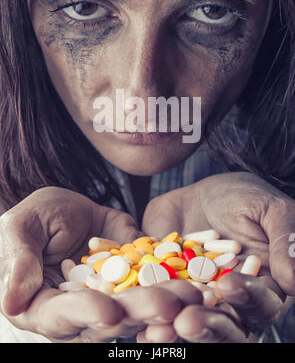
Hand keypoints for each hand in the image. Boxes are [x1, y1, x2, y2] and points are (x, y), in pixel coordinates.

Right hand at [0, 187, 200, 342]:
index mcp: (47, 306)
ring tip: (195, 293)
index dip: (85, 315)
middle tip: (171, 304)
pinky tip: (203, 279)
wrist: (64, 209)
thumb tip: (11, 301)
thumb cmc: (32, 219)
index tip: (109, 312)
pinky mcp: (136, 278)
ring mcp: (114, 295)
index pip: (64, 317)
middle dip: (141, 310)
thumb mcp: (19, 230)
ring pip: (141, 305)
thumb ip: (18, 263)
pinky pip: (158, 282)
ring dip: (168, 301)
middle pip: (111, 317)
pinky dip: (179, 282)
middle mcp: (84, 311)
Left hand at [140, 171, 294, 341]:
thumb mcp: (270, 211)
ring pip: (188, 323)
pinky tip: (134, 321)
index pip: (260, 304)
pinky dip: (146, 315)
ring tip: (156, 332)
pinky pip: (157, 307)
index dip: (246, 298)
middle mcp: (228, 303)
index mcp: (261, 288)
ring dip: (173, 330)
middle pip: (224, 326)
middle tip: (187, 322)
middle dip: (207, 326)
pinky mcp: (167, 291)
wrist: (204, 191)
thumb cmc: (246, 198)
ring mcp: (195, 299)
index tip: (228, 285)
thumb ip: (286, 242)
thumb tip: (294, 281)